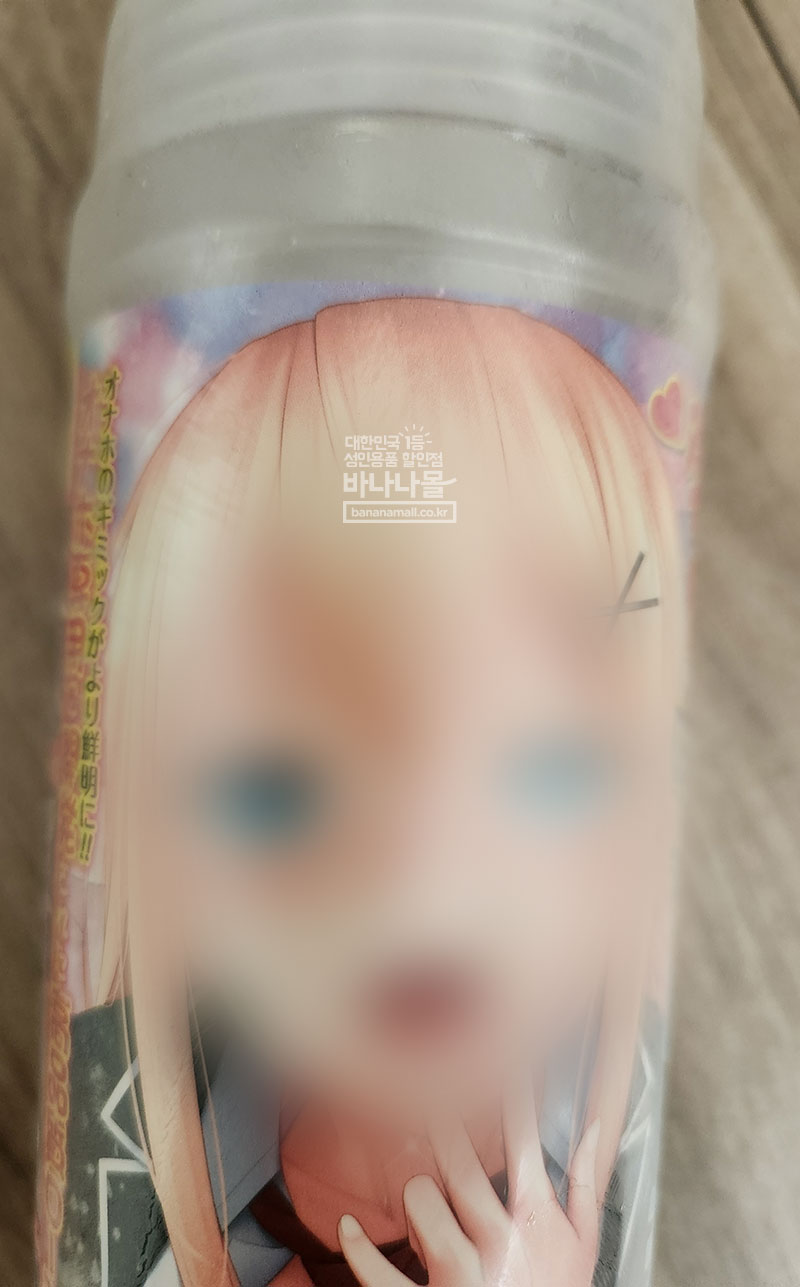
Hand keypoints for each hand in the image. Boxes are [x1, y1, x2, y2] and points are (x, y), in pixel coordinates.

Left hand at [337, 1100, 601, 1286]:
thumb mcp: (584, 1248)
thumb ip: (585, 1187)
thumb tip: (590, 1130)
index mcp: (536, 1222)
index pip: (524, 1142)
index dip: (513, 1096)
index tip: (501, 1055)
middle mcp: (500, 1242)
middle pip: (460, 1163)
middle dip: (442, 1122)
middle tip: (427, 1091)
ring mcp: (463, 1274)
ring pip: (421, 1201)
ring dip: (416, 1199)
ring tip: (423, 1208)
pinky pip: (381, 1272)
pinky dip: (360, 1250)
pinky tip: (350, 1226)